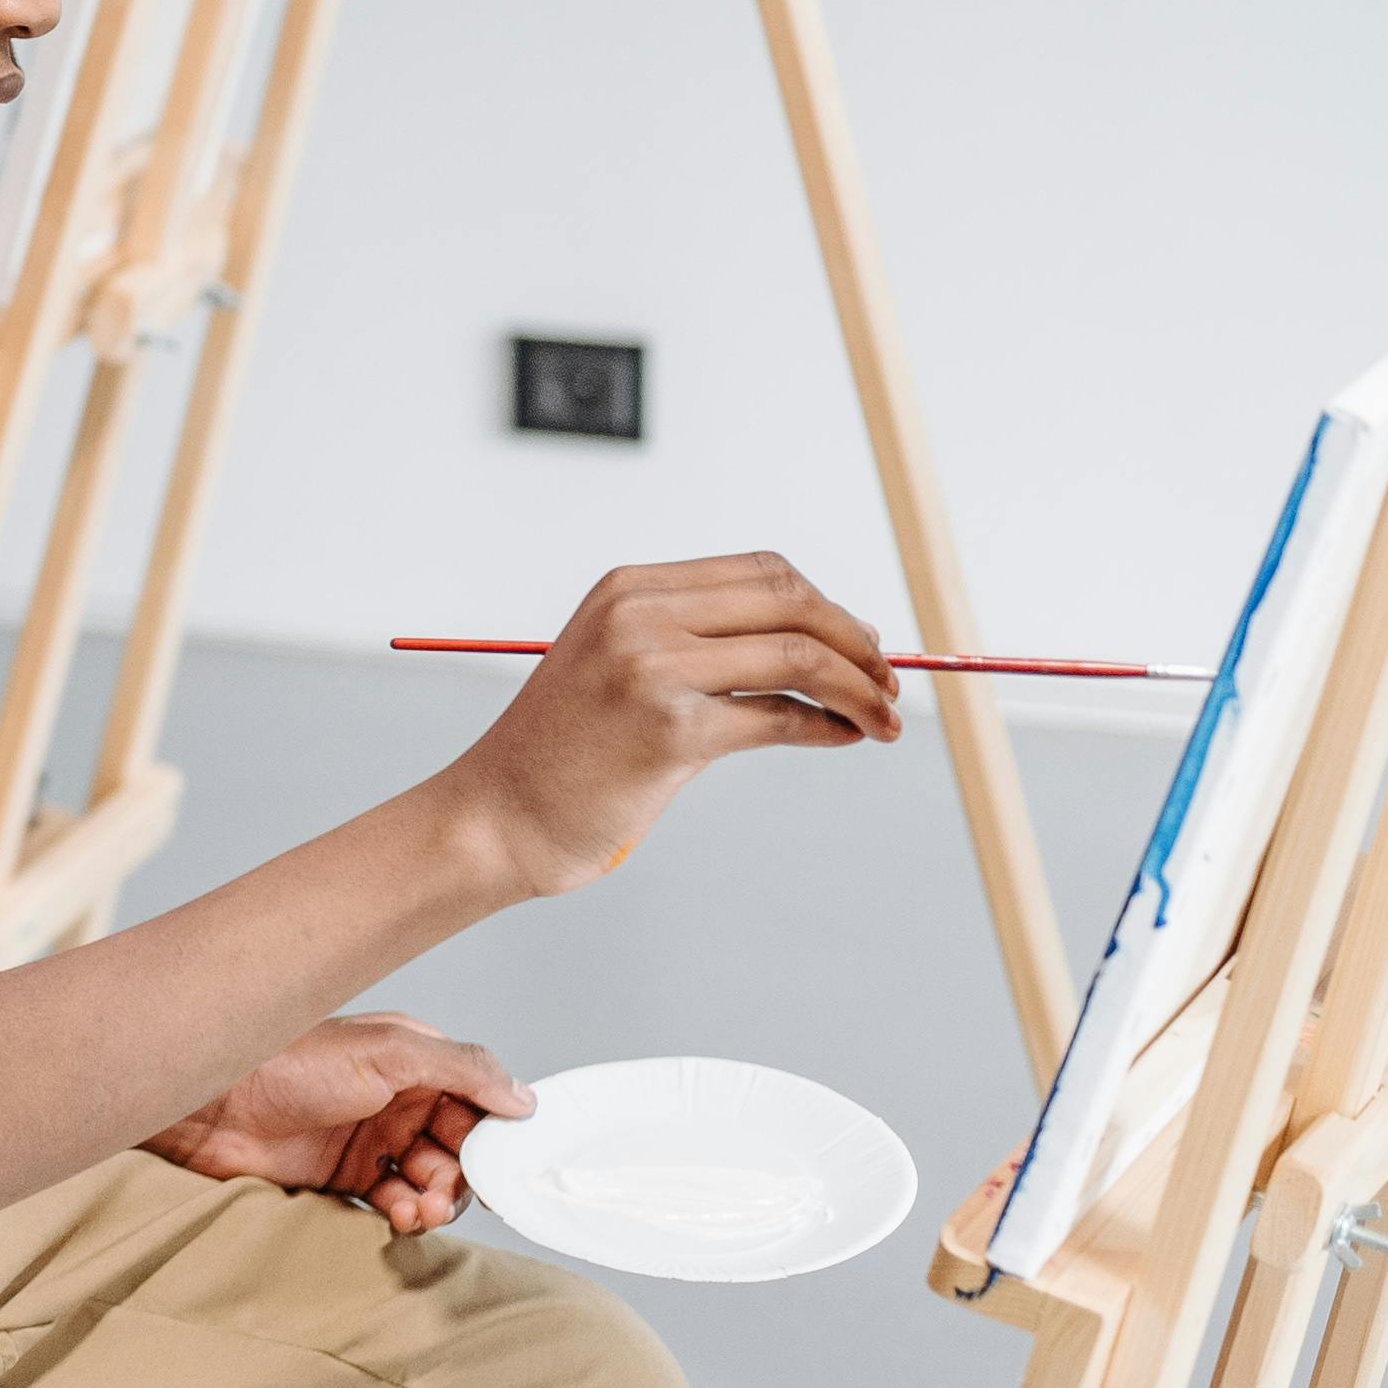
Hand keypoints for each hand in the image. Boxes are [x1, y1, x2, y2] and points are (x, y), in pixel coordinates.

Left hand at [148, 1014, 532, 1232]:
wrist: (212, 1105)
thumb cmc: (289, 1064)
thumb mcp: (386, 1051)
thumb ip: (460, 1069)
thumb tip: (523, 1098)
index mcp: (413, 1061)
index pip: (477, 1102)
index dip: (492, 1135)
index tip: (501, 1164)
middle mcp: (397, 1099)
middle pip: (459, 1148)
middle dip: (464, 1175)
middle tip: (446, 1192)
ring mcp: (371, 1140)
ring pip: (431, 1180)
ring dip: (438, 1200)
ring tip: (420, 1210)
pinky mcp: (344, 1176)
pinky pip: (396, 1202)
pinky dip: (407, 1214)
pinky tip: (399, 1217)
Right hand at [438, 552, 898, 903]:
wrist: (499, 816)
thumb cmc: (565, 753)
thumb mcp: (620, 668)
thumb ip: (699, 645)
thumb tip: (823, 644)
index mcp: (626, 590)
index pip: (762, 571)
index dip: (827, 606)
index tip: (861, 646)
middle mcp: (637, 616)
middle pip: (790, 600)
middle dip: (857, 642)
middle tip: (889, 682)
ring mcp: (650, 668)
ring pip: (797, 654)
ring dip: (859, 687)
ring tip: (882, 720)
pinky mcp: (668, 730)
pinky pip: (779, 716)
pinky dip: (830, 726)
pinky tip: (844, 738)